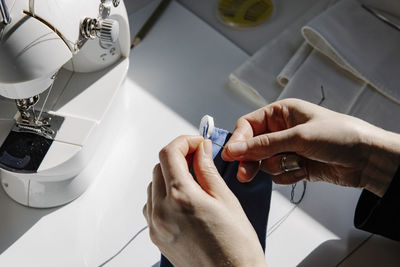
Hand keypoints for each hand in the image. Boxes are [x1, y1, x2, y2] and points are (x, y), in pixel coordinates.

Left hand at [143, 136, 265, 266]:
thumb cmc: (236, 248)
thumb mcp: (226, 200)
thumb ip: (208, 171)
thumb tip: (201, 150)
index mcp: (181, 198)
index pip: (169, 153)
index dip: (184, 142)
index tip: (197, 143)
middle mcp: (162, 211)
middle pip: (159, 167)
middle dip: (178, 157)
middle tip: (199, 159)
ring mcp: (156, 226)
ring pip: (153, 185)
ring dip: (170, 175)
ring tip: (193, 180)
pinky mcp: (156, 237)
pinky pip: (151, 205)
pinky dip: (164, 194)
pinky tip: (184, 199)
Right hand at [222, 98, 399, 196]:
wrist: (368, 158)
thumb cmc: (340, 135)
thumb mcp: (298, 137)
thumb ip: (263, 145)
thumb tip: (234, 149)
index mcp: (281, 113)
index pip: (248, 125)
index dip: (238, 140)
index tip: (231, 156)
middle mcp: (282, 130)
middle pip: (252, 146)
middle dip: (251, 159)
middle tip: (245, 174)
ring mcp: (289, 149)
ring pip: (264, 162)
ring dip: (276, 167)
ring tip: (294, 163)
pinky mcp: (296, 166)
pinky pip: (278, 175)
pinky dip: (288, 175)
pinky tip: (304, 170)